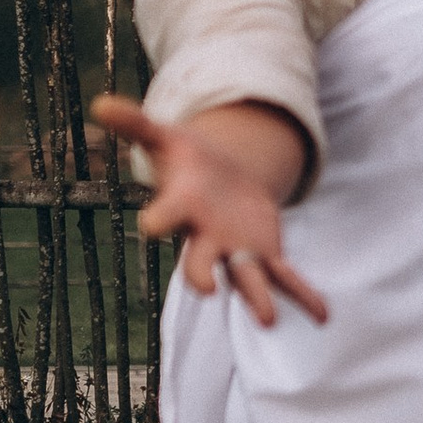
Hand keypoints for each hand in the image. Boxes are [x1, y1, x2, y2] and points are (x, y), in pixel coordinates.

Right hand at [90, 93, 327, 329]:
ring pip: (245, 279)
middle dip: (202, 275)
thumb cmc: (188, 160)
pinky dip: (304, 296)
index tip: (150, 226)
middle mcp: (206, 238)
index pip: (165, 217)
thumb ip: (137, 124)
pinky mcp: (266, 252)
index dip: (158, 220)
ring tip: (267, 320)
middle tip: (206, 290)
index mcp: (182, 208)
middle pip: (200, 262)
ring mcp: (236, 250)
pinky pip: (285, 278)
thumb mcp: (168, 137)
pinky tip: (322, 315)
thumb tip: (100, 103)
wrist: (221, 179)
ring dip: (257, 298)